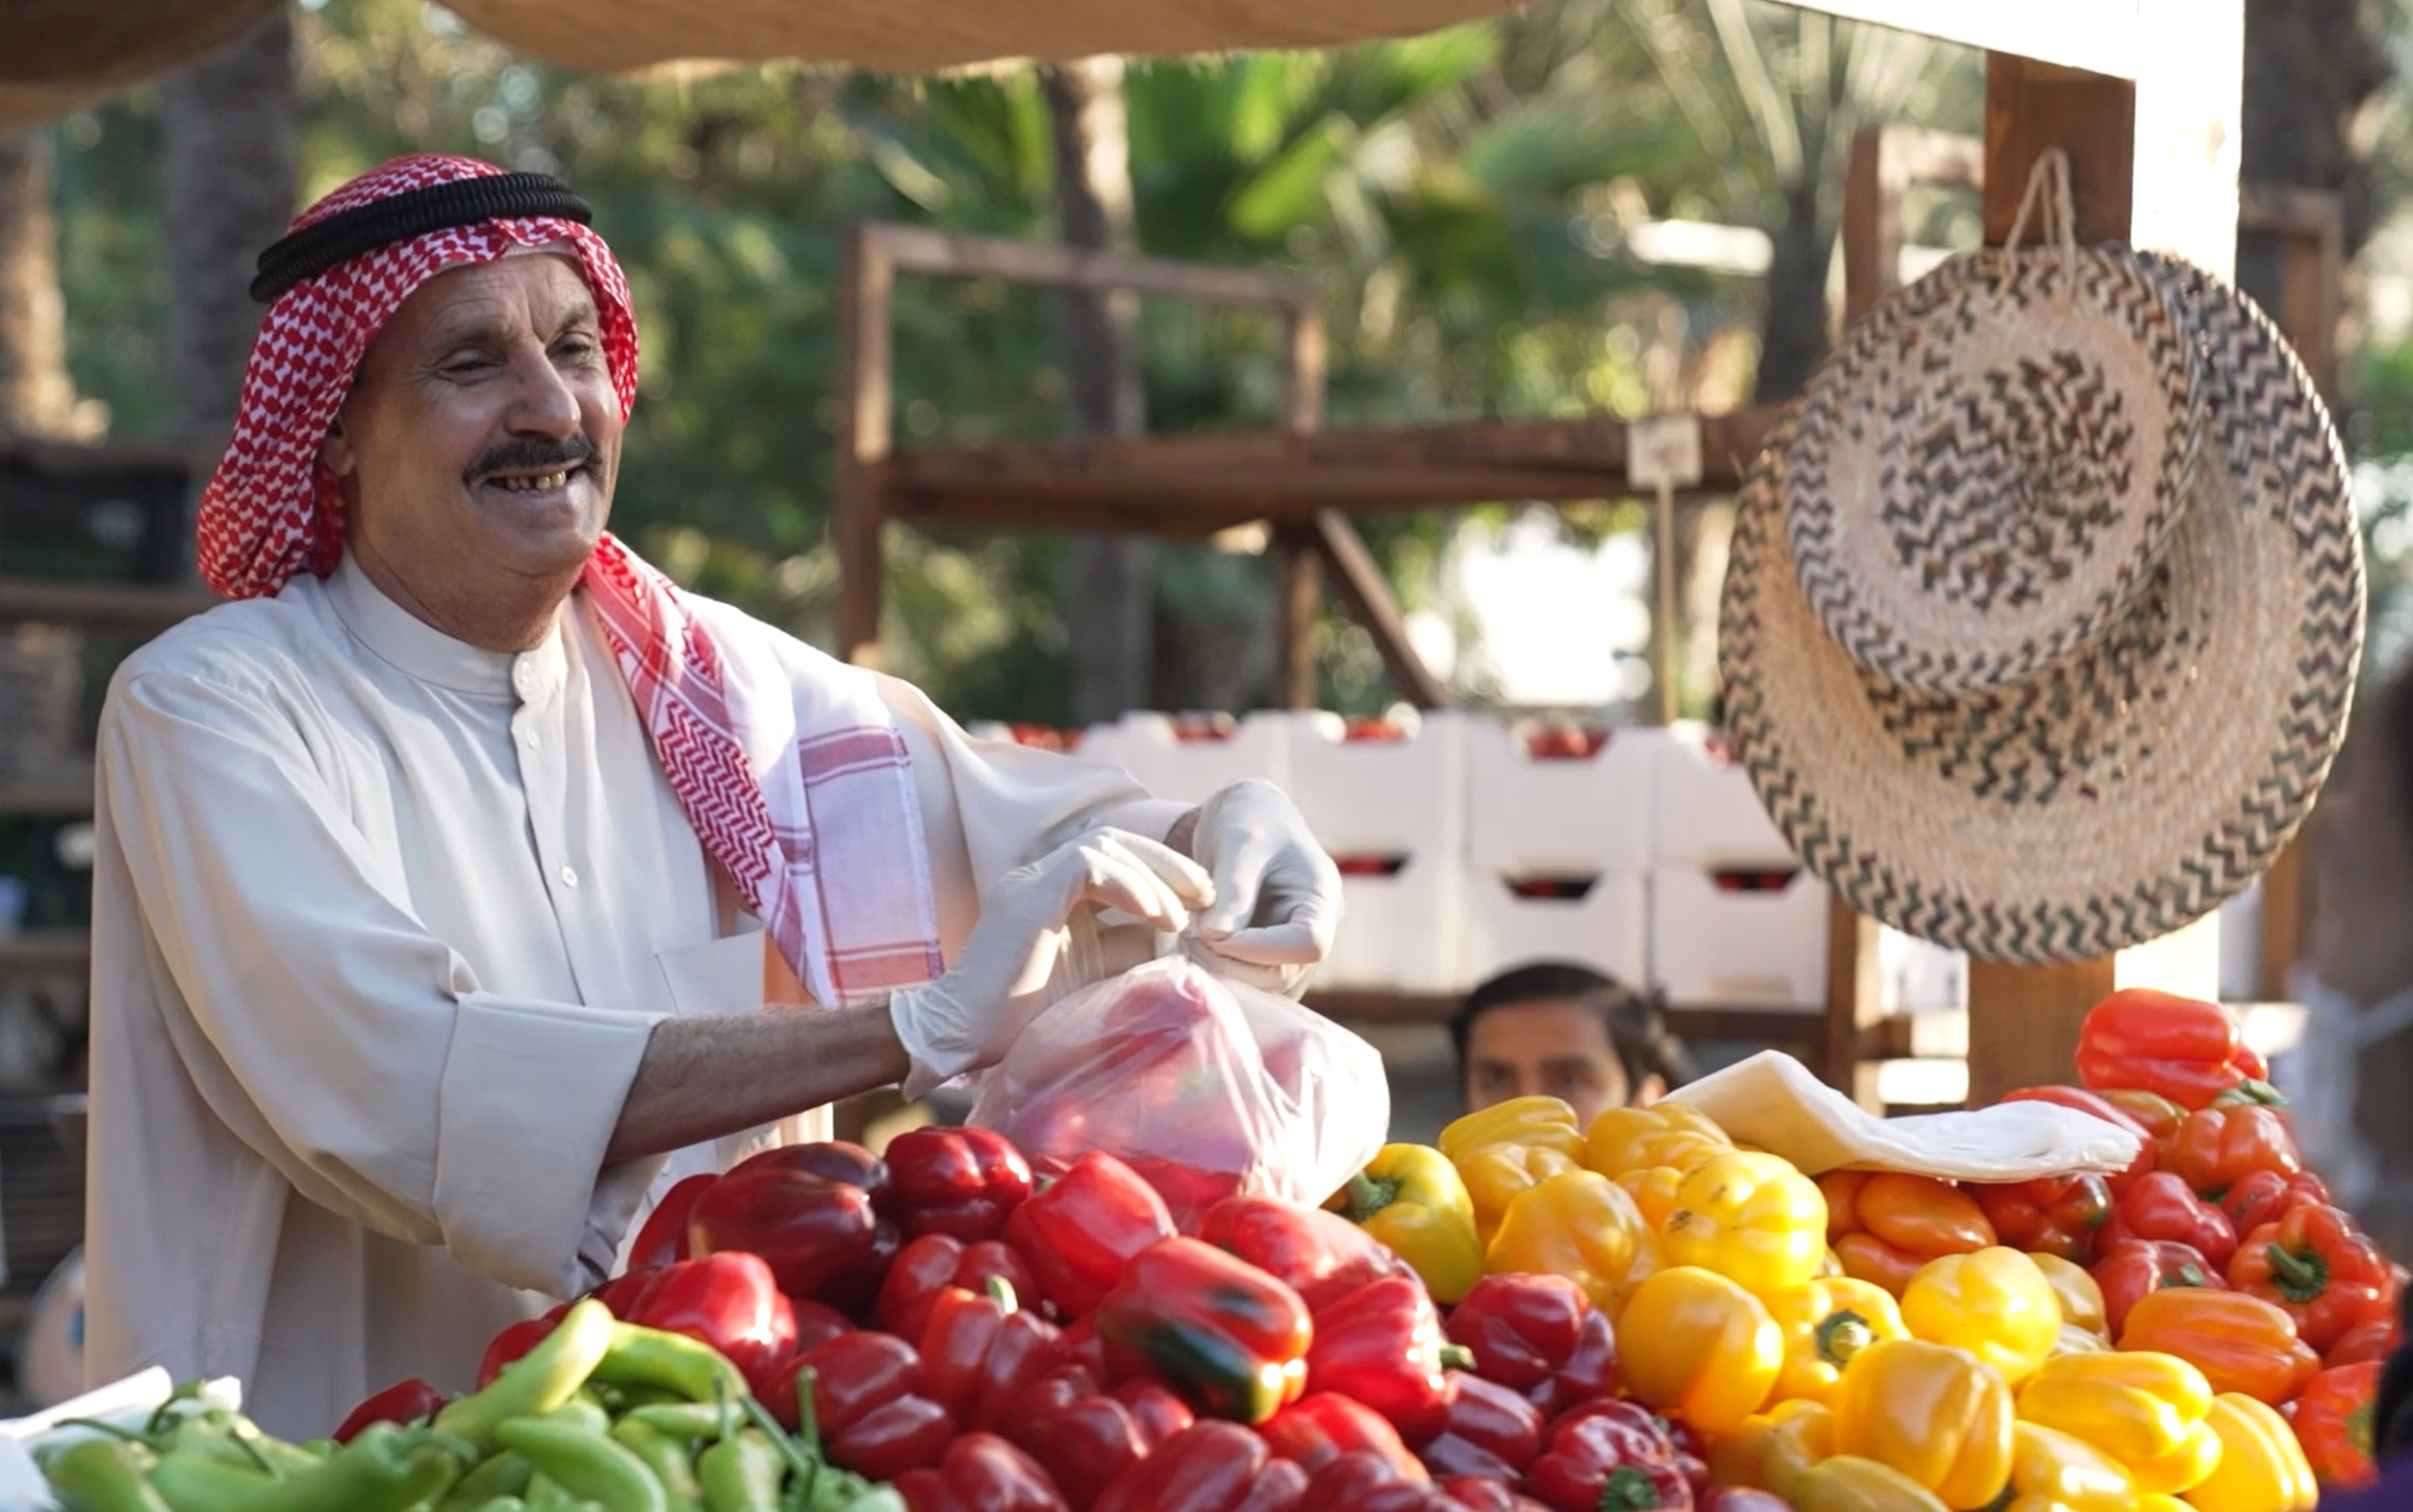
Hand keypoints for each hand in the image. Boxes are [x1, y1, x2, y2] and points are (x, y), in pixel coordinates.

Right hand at [888, 828, 1210, 1095]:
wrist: (959, 1036)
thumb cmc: (1022, 1019)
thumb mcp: (1094, 976)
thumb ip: (1128, 950)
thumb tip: (1181, 940)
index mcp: (1054, 891)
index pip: (1116, 857)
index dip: (1162, 872)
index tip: (1201, 903)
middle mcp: (1040, 876)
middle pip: (1115, 841)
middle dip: (1167, 864)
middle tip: (1208, 894)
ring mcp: (1031, 879)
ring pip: (1105, 845)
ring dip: (1154, 875)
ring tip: (1185, 913)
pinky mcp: (1029, 894)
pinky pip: (1088, 866)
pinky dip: (1129, 886)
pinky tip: (1157, 916)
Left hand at [1182, 778, 1342, 997]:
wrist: (1244, 819)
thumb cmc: (1247, 820)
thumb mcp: (1238, 842)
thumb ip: (1233, 889)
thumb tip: (1217, 938)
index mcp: (1321, 898)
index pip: (1309, 943)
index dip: (1261, 948)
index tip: (1214, 933)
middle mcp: (1315, 931)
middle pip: (1282, 975)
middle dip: (1230, 964)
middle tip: (1190, 938)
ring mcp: (1293, 951)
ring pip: (1261, 987)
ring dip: (1218, 972)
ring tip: (1187, 939)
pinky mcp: (1269, 960)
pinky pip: (1247, 983)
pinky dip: (1216, 972)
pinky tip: (1192, 948)